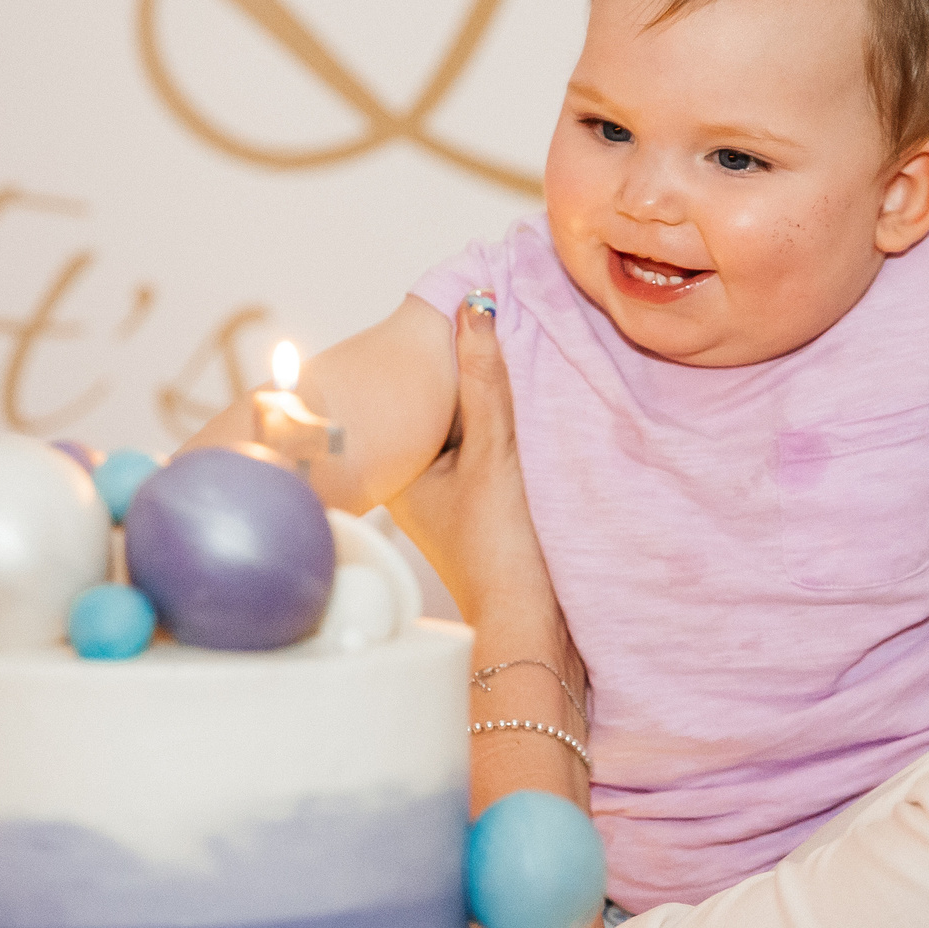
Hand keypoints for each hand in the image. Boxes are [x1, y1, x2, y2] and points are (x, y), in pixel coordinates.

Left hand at [388, 298, 558, 634]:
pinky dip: (507, 427)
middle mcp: (413, 479)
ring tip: (521, 355)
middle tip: (500, 319)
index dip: (439, 351)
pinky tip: (531, 407)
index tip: (468, 306)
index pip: (414, 391)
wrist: (533, 621)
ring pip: (468, 426)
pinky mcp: (480, 505)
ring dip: (493, 400)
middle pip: (441, 406)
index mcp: (396, 468)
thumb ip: (486, 381)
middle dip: (470, 373)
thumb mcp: (495, 452)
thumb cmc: (501, 549)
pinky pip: (489, 448)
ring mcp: (447, 494)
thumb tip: (475, 307)